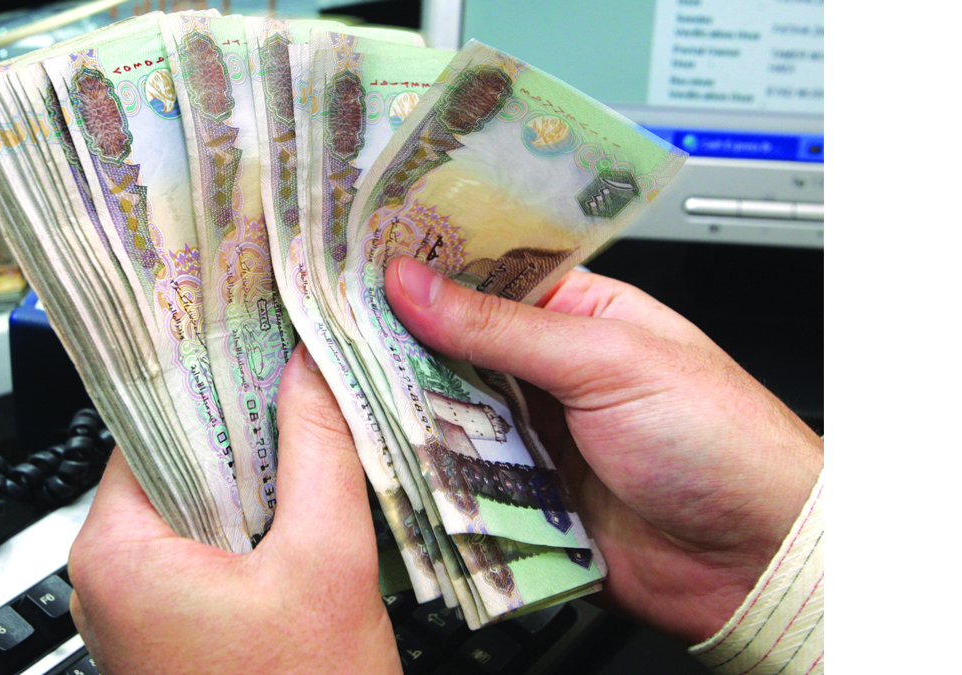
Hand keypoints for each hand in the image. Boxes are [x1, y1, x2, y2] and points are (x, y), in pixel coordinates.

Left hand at [67, 345, 400, 674]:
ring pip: (200, 505)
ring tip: (319, 437)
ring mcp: (139, 608)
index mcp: (115, 552)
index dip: (214, 376)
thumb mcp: (325, 563)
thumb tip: (312, 368)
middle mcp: (109, 579)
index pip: (153, 423)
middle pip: (178, 461)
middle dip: (248, 427)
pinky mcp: (173, 628)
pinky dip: (256, 522)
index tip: (262, 337)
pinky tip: (307, 506)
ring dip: (259, 476)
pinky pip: (210, 548)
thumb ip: (319, 453)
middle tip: (309, 382)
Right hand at [385, 256, 823, 643]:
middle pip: (449, 349)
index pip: (482, 276)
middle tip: (330, 330)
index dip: (421, 268)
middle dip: (398, 345)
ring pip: (445, 414)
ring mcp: (532, 436)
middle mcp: (546, 372)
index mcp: (576, 313)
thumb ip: (501, 328)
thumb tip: (414, 283)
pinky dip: (428, 471)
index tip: (354, 262)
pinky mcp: (522, 498)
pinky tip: (389, 456)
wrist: (756, 558)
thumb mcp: (607, 361)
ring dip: (408, 410)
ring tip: (347, 390)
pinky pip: (459, 478)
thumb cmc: (720, 438)